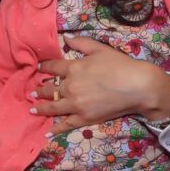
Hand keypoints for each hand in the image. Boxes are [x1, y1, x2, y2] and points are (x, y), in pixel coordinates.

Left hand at [31, 36, 169, 131]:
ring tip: (33, 108)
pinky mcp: (84, 118)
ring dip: (41, 107)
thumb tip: (66, 38)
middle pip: (49, 88)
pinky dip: (56, 129)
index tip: (38, 69)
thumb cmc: (120, 65)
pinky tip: (47, 132)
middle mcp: (70, 86)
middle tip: (32, 92)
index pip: (52, 67)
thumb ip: (81, 43)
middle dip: (39, 90)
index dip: (44, 67)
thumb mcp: (100, 49)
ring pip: (53, 106)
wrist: (137, 86)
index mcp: (73, 68)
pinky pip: (66, 124)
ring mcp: (76, 104)